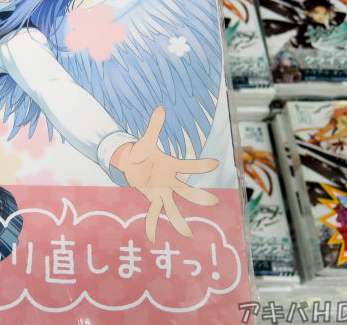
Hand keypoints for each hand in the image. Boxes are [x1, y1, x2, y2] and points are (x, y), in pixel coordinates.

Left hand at [110, 106, 218, 242]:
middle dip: (198, 196)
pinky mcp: (152, 197)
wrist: (132, 163)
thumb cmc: (143, 152)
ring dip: (178, 220)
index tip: (214, 163)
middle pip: (186, 190)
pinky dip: (151, 224)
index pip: (188, 165)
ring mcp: (162, 191)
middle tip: (213, 202)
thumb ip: (154, 126)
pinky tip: (152, 237)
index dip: (200, 165)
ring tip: (187, 233)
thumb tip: (161, 109)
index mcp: (171, 166)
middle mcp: (170, 181)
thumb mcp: (146, 140)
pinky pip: (153, 213)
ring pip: (173, 207)